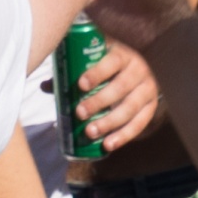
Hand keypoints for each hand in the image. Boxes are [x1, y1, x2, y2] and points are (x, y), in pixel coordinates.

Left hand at [71, 27, 169, 151]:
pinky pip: (140, 123)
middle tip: (80, 113)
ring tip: (90, 132)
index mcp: (123, 53)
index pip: (112, 62)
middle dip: (99, 102)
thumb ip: (73, 68)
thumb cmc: (111, 59)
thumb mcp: (96, 56)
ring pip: (130, 108)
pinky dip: (124, 136)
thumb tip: (46, 86)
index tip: (81, 85)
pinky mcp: (152, 105)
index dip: (97, 74)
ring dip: (109, 122)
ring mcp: (148, 88)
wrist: (144, 62)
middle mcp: (139, 69)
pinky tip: (108, 145)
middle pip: (120, 87)